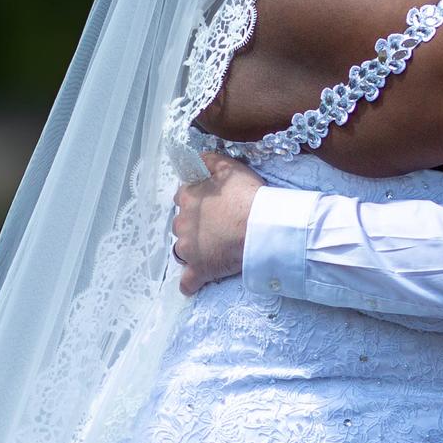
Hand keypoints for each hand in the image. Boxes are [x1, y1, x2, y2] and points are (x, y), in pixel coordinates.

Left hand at [170, 153, 262, 293]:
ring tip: (208, 250)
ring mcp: (189, 248)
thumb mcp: (230, 168)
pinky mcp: (200, 269)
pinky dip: (190, 283)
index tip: (210, 204)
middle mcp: (183, 222)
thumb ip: (210, 161)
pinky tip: (193, 284)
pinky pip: (188, 281)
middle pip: (181, 224)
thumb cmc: (247, 196)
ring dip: (191, 249)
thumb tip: (198, 157)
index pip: (183, 197)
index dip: (197, 200)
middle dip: (194, 225)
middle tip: (215, 226)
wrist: (260, 228)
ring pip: (182, 249)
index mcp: (188, 198)